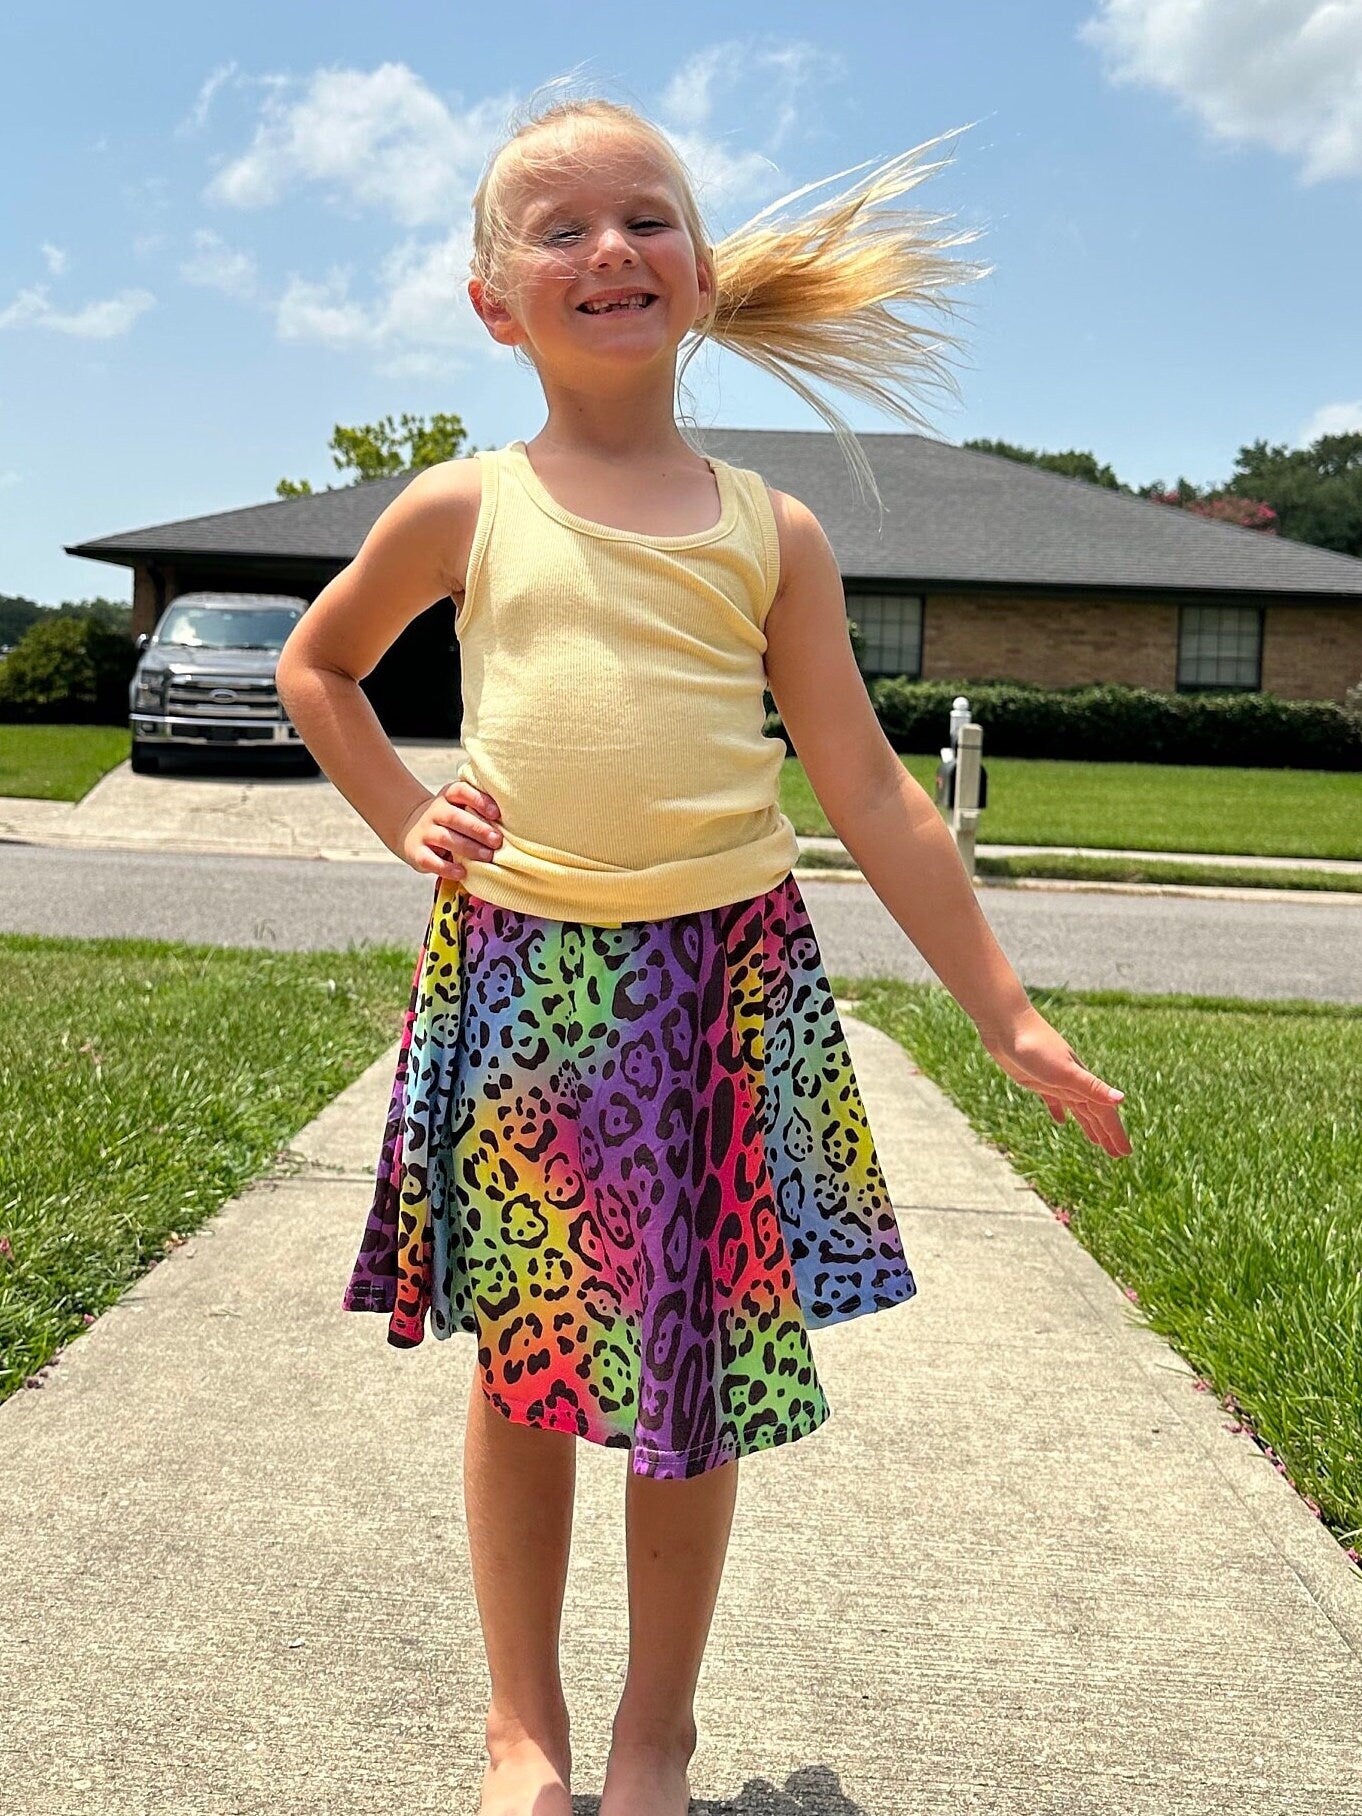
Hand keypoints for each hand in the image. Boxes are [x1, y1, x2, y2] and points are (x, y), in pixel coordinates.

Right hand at [394, 781, 502, 882]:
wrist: (412, 829)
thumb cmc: (451, 820)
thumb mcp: (461, 807)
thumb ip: (480, 809)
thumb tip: (515, 819)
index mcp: (448, 797)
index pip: (461, 791)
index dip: (479, 800)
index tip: (497, 813)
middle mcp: (434, 812)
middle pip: (455, 817)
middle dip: (478, 829)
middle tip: (497, 841)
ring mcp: (424, 832)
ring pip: (445, 838)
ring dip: (468, 848)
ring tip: (487, 856)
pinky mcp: (416, 852)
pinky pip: (430, 860)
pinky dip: (446, 868)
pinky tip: (462, 872)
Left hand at [975, 1004, 1130, 1156]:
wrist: (1006, 1024)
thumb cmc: (1036, 1047)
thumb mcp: (1064, 1072)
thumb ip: (1092, 1086)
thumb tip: (1122, 1099)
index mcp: (1082, 1082)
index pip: (1104, 1113)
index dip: (1115, 1133)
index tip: (1125, 1153)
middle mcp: (1072, 1083)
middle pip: (1094, 1113)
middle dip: (1107, 1133)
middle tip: (1118, 1155)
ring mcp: (1055, 1081)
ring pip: (1078, 1108)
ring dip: (1088, 1126)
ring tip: (1096, 1143)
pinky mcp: (1036, 1080)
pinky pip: (1054, 1101)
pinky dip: (1059, 1111)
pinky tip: (1060, 1121)